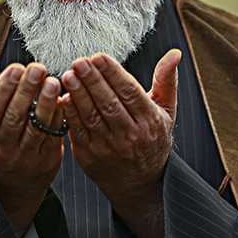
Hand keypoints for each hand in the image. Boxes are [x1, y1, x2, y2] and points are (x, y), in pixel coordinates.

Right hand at [0, 56, 65, 237]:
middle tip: (38, 68)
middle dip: (26, 90)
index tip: (17, 68)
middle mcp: (0, 149)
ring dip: (45, 103)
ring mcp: (23, 157)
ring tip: (53, 81)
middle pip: (13, 117)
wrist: (13, 185)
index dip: (3, 88)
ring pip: (35, 127)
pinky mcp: (45, 161)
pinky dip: (58, 117)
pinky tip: (64, 100)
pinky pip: (52, 136)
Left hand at [59, 49, 180, 208]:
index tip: (99, 56)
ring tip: (69, 75)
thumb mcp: (166, 111)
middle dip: (93, 80)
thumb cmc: (153, 140)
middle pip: (109, 103)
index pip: (130, 92)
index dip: (113, 73)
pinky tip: (64, 97)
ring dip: (79, 95)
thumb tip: (174, 54)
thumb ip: (166, 80)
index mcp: (150, 121)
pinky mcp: (90, 156)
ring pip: (92, 117)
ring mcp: (109, 148)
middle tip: (79, 61)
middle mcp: (130, 136)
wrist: (140, 183)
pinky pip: (79, 132)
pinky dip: (71, 114)